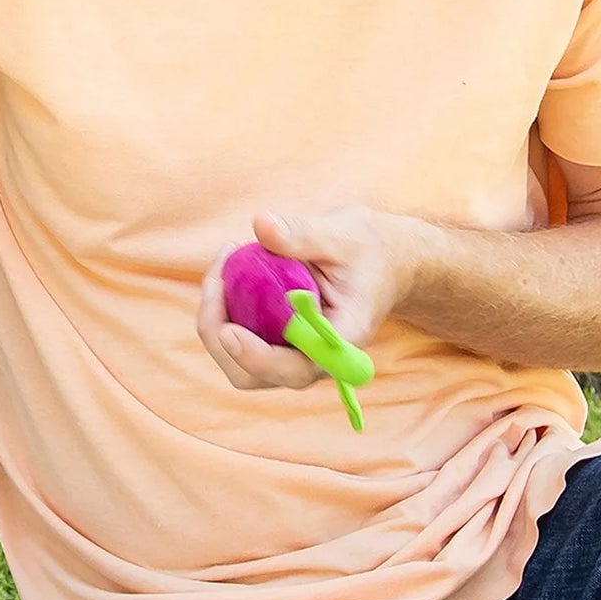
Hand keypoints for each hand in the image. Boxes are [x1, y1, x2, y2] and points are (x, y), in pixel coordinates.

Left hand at [197, 207, 431, 391]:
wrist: (385, 260)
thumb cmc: (370, 248)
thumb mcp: (343, 234)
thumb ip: (303, 234)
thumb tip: (261, 224)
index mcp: (343, 340)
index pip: (298, 367)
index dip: (258, 358)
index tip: (229, 331)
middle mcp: (316, 358)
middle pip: (254, 375)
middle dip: (220, 335)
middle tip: (216, 280)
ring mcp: (293, 354)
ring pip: (237, 361)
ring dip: (216, 319)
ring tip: (223, 264)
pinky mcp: (277, 342)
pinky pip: (238, 339)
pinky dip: (223, 310)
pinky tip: (227, 270)